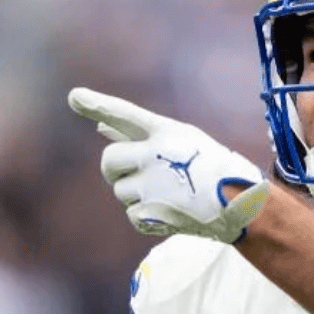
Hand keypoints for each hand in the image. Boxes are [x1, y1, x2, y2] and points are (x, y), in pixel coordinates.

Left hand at [67, 87, 270, 242]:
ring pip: (119, 190)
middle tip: (137, 174)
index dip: (98, 105)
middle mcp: (154, 156)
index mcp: (165, 132)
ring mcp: (151, 186)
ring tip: (167, 194)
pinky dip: (145, 216)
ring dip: (135, 193)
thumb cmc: (210, 167)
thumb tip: (99, 128)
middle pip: (109, 160)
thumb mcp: (179, 141)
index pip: (125, 114)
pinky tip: (169, 210)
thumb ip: (136, 135)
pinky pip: (131, 214)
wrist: (239, 205)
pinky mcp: (150, 213)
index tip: (74, 97)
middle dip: (115, 169)